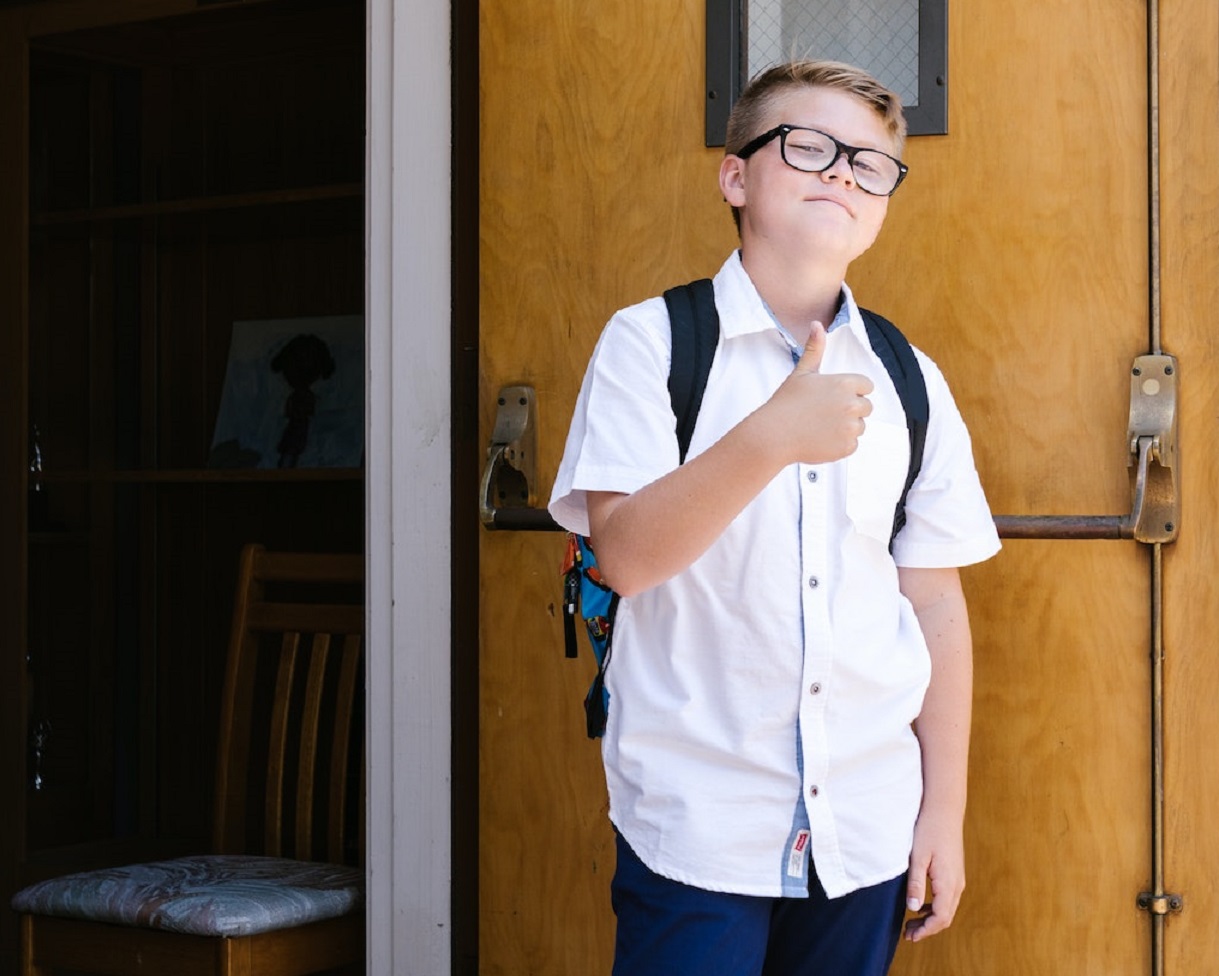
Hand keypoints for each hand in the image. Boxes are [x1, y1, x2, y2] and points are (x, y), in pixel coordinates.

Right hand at [759, 320, 873, 465]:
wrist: (774, 434)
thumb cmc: (786, 402)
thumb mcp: (801, 372)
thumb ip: (815, 348)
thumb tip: (817, 324)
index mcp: (845, 383)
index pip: (867, 386)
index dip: (852, 391)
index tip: (833, 397)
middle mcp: (852, 404)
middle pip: (866, 407)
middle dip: (850, 410)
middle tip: (824, 413)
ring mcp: (850, 427)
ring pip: (859, 427)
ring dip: (845, 428)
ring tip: (820, 426)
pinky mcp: (846, 447)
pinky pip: (852, 445)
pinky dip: (839, 445)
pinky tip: (820, 439)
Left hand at [903, 810, 965, 942]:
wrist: (944, 809)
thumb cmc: (929, 830)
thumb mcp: (918, 857)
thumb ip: (916, 883)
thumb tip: (913, 908)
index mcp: (948, 883)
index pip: (940, 918)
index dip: (926, 930)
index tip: (910, 936)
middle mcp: (957, 884)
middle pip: (945, 917)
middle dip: (927, 928)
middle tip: (908, 934)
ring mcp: (958, 878)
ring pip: (947, 908)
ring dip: (931, 918)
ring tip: (911, 922)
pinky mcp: (955, 872)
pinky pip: (947, 898)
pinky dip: (935, 907)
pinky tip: (920, 905)